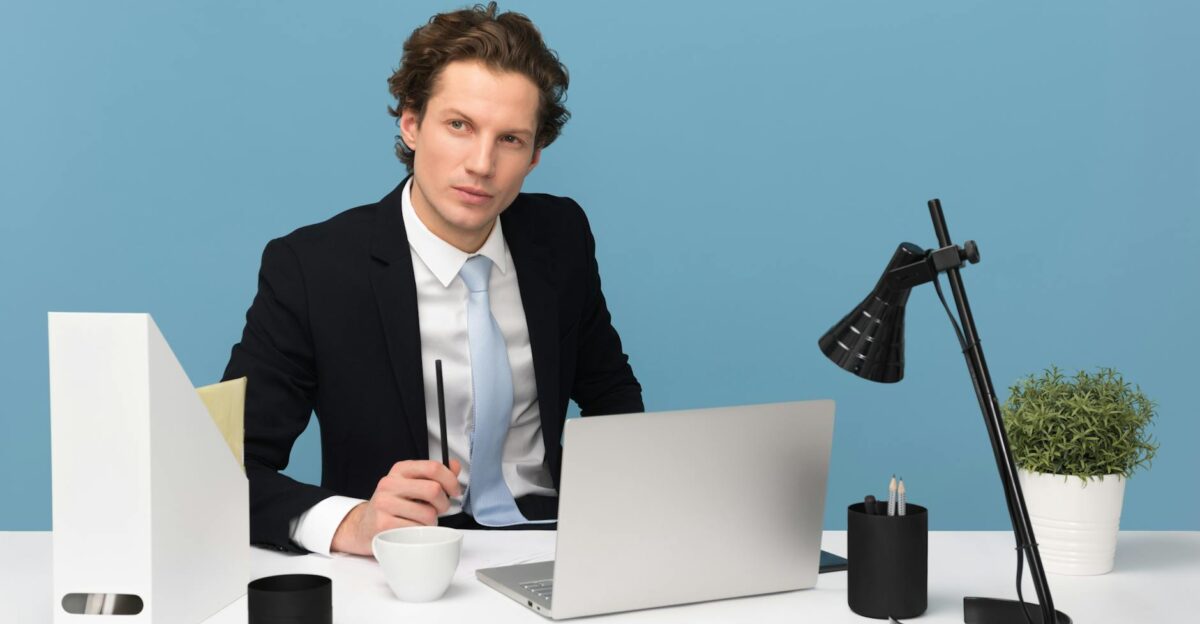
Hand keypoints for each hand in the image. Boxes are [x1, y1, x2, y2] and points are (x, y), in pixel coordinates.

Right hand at [331, 459, 461, 555]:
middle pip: (433, 490)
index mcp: (400, 470)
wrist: (364, 526)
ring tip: (422, 522)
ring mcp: (384, 504)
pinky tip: (412, 531)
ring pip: (428, 514)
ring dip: (432, 522)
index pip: (433, 467)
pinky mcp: (382, 524)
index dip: (451, 480)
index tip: (455, 491)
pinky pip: (416, 530)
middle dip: (444, 504)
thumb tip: (455, 466)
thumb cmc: (394, 506)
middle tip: (439, 510)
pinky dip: (420, 534)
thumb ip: (434, 476)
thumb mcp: (412, 484)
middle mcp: (389, 483)